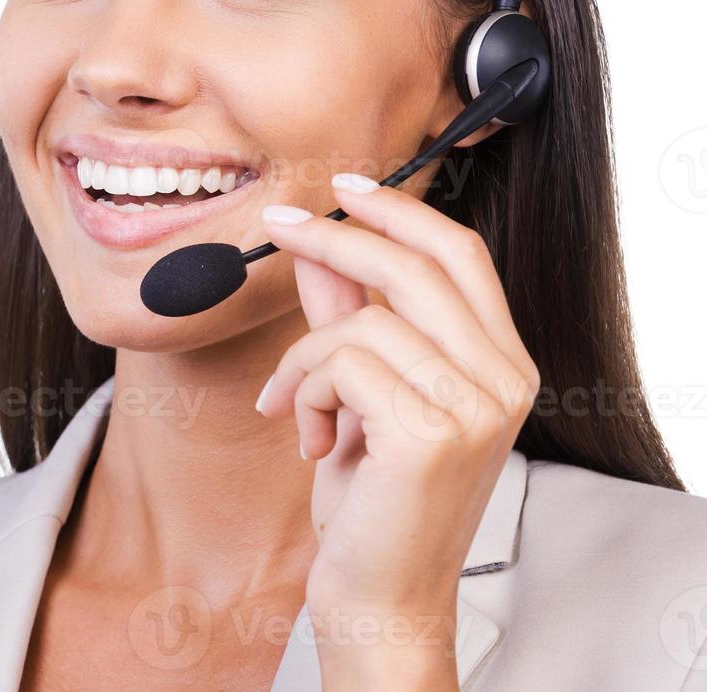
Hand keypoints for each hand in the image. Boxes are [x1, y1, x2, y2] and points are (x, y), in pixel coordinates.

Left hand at [252, 172, 539, 690]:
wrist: (380, 594)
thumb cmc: (373, 499)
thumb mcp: (360, 394)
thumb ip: (348, 317)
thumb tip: (319, 245)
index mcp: (502, 363)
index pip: (460, 254)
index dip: (399, 210)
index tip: (341, 185)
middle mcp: (505, 380)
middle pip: (414, 266)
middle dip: (332, 238)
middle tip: (273, 226)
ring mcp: (477, 406)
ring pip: (362, 322)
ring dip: (304, 362)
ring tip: (297, 412)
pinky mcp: (433, 433)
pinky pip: (339, 365)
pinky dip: (302, 393)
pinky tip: (311, 441)